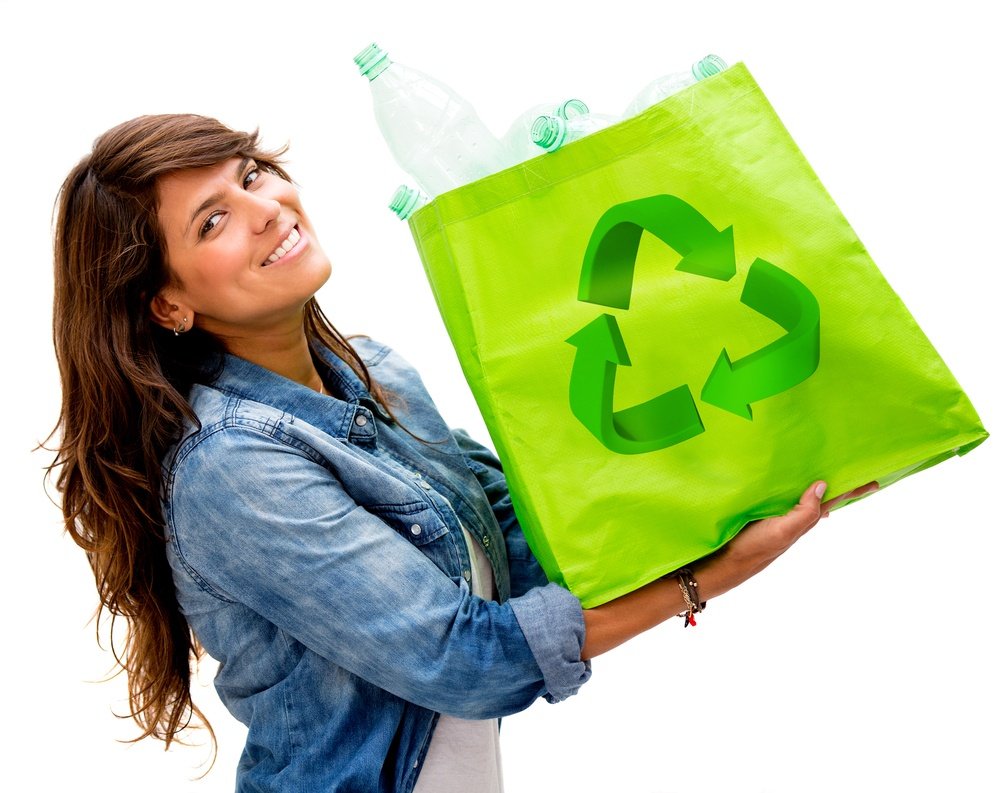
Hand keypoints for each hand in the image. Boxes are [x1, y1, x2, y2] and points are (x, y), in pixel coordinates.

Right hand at [694, 480, 879, 599]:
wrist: (722, 562)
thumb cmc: (754, 548)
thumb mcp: (784, 531)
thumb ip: (805, 512)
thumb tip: (822, 486)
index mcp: (803, 519)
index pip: (834, 501)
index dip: (853, 492)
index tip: (875, 482)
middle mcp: (794, 517)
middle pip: (822, 498)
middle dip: (838, 486)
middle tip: (852, 469)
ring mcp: (778, 516)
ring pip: (802, 497)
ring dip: (813, 485)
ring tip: (824, 472)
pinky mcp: (760, 512)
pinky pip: (782, 497)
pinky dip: (790, 488)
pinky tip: (786, 485)